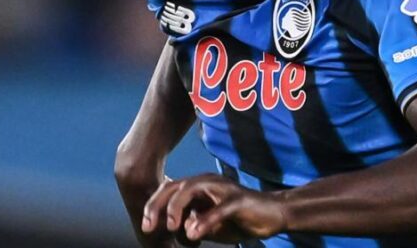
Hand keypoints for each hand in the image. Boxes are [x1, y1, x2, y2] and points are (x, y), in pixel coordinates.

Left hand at [142, 174, 287, 243]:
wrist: (272, 215)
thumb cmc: (238, 219)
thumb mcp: (209, 226)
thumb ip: (191, 226)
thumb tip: (176, 232)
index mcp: (198, 188)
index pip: (168, 190)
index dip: (153, 206)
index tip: (145, 226)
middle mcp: (207, 183)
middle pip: (175, 187)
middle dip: (157, 204)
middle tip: (148, 226)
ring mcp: (223, 189)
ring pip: (192, 189)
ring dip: (177, 207)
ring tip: (170, 226)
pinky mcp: (238, 200)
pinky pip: (219, 209)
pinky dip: (205, 221)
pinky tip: (194, 234)